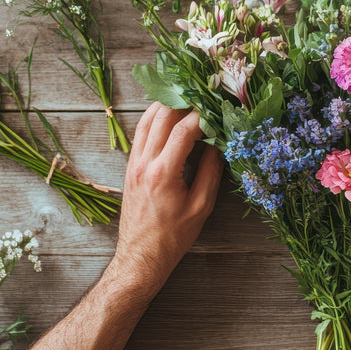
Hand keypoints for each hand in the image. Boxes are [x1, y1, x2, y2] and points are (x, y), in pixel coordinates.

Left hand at [111, 103, 222, 283]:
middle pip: (162, 116)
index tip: (219, 107)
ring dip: (167, 104)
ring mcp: (133, 163)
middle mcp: (144, 163)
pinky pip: (140, 132)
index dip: (204, 114)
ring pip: (147, 119)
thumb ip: (211, 170)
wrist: (141, 255)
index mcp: (164, 173)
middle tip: (204, 94)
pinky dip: (155, 117)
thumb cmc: (173, 236)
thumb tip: (220, 143)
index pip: (185, 130)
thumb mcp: (201, 206)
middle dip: (184, 100)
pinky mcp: (130, 166)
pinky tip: (169, 114)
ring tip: (187, 96)